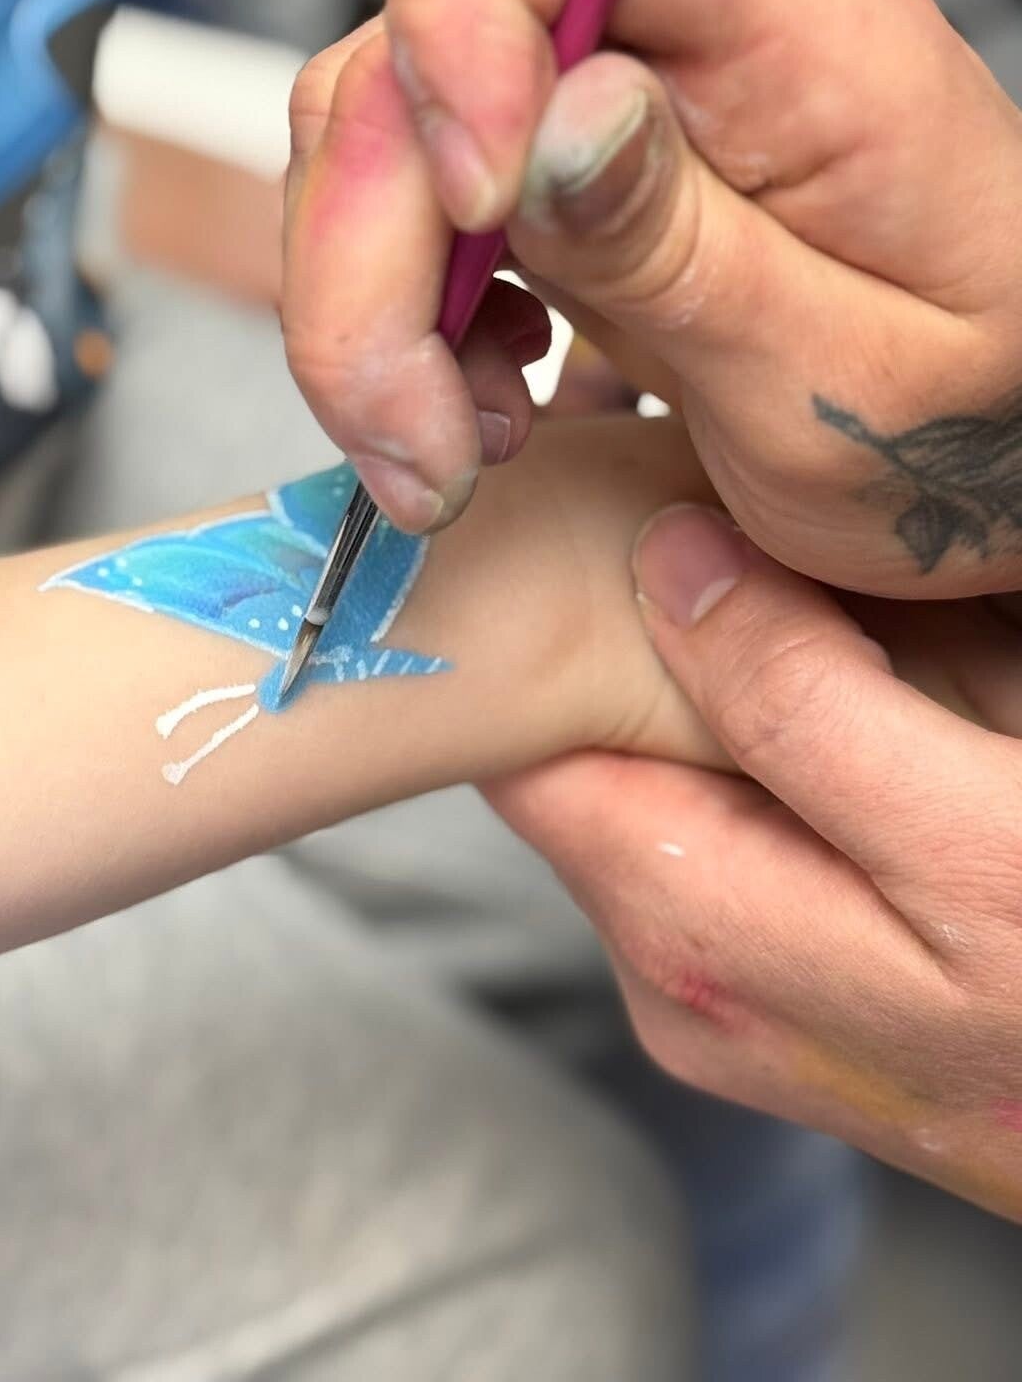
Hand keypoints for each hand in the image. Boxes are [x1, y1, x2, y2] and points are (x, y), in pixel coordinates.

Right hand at [281, 0, 1021, 593]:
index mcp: (807, 20)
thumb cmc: (970, 415)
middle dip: (370, 243)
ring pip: (376, 121)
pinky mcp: (544, 151)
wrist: (997, 441)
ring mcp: (599, 74)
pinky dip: (389, 307)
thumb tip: (544, 129)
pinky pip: (398, 190)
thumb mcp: (852, 387)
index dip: (470, 9)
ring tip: (451, 448)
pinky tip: (471, 398)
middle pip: (424, 30)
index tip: (477, 211)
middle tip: (414, 438)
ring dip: (363, 300)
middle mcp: (683, 9)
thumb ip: (694, 253)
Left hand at [486, 502, 1021, 1221]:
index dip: (542, 615)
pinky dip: (774, 744)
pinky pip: (738, 825)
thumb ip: (807, 703)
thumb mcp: (974, 836)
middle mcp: (676, 971)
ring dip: (715, 680)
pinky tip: (861, 697)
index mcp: (683, 926)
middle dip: (635, 632)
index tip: (591, 505)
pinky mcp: (800, 986)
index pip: (520, 745)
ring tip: (794, 591)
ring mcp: (734, 989)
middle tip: (716, 518)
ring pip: (666, 782)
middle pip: (589, 755)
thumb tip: (666, 558)